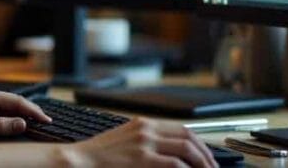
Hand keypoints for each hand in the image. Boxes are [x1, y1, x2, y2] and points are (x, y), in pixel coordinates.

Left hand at [0, 85, 51, 139]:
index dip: (34, 111)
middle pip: (14, 101)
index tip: (48, 121)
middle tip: (47, 123)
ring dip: (21, 113)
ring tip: (36, 123)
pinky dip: (9, 115)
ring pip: (7, 105)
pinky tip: (15, 123)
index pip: (17, 102)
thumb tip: (21, 123)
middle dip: (31, 111)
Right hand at [63, 117, 216, 167]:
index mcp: (143, 123)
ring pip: (187, 149)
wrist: (80, 160)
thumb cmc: (99, 155)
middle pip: (189, 137)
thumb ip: (146, 142)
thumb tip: (170, 154)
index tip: (207, 156)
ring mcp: (145, 143)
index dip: (200, 143)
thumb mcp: (125, 141)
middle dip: (206, 154)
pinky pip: (175, 163)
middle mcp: (147, 129)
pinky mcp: (143, 158)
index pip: (182, 128)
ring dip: (202, 163)